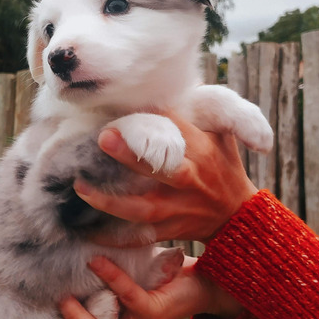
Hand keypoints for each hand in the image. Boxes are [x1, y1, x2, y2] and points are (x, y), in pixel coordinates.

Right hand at [37, 256, 241, 318]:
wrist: (203, 282)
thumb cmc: (157, 279)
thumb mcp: (121, 282)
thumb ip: (97, 281)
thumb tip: (63, 261)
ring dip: (76, 318)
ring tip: (64, 295)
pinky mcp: (153, 312)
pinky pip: (125, 296)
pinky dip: (108, 277)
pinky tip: (96, 260)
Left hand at [74, 114, 256, 245]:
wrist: (237, 216)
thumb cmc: (225, 168)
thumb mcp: (222, 136)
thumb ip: (203, 111)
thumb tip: (180, 81)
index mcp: (202, 152)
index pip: (176, 129)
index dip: (151, 116)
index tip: (124, 106)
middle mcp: (190, 180)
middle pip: (161, 168)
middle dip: (131, 155)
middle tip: (102, 137)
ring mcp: (179, 209)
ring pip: (143, 208)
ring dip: (110, 200)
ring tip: (81, 187)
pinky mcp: (170, 230)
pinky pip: (140, 237)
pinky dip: (115, 238)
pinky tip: (88, 232)